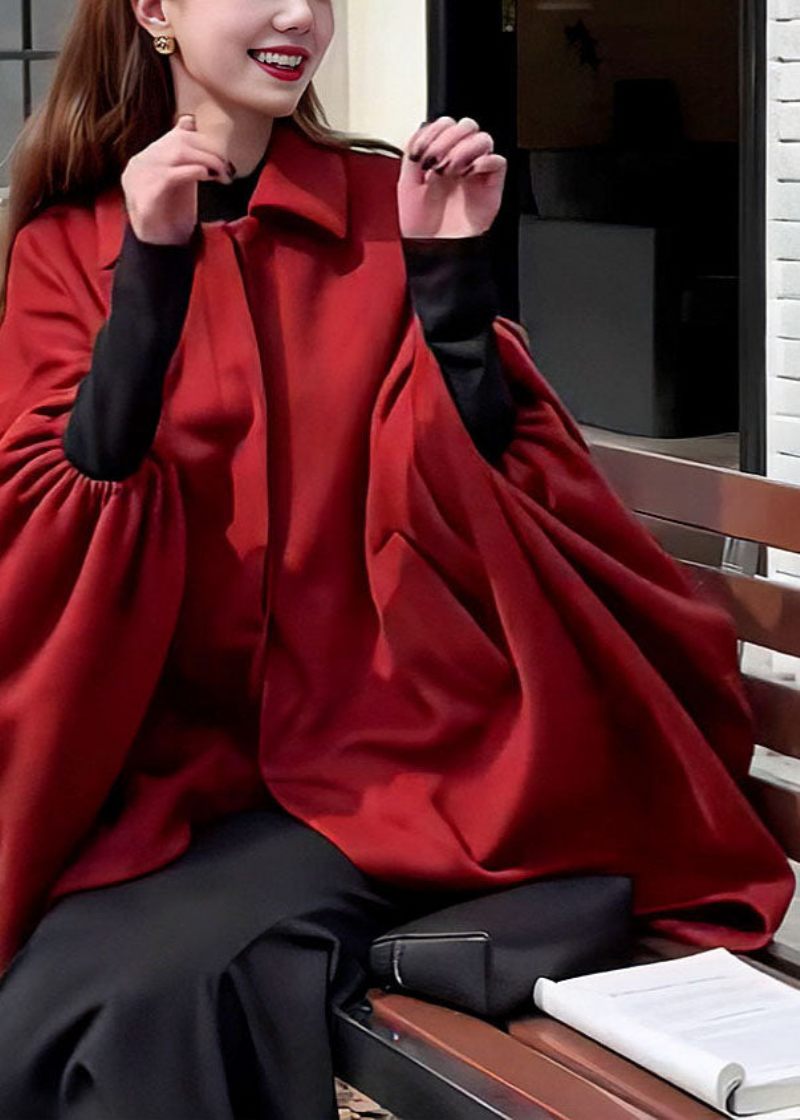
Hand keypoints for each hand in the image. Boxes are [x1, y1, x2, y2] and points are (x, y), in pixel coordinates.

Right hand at [120, 114, 235, 245]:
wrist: (159, 247)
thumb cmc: (171, 214)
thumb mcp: (181, 179)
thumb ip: (185, 155)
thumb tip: (188, 120)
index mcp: (147, 158)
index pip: (177, 138)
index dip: (204, 143)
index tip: (224, 156)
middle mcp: (140, 164)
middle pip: (178, 143)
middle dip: (209, 152)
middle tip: (227, 167)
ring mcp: (139, 178)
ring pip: (175, 154)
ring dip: (205, 160)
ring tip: (221, 173)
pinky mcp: (144, 196)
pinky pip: (169, 175)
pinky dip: (191, 171)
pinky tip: (206, 176)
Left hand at [397, 116, 506, 239]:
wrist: (433, 252)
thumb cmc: (420, 227)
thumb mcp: (406, 185)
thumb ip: (412, 153)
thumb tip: (422, 131)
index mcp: (439, 158)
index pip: (445, 125)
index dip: (435, 130)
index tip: (422, 151)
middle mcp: (459, 162)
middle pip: (466, 126)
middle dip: (449, 137)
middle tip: (437, 160)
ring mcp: (476, 173)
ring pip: (484, 139)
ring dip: (465, 148)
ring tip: (451, 169)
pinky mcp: (491, 187)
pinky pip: (498, 161)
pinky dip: (483, 161)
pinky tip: (466, 173)